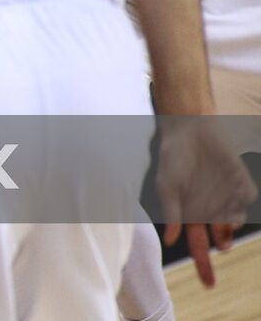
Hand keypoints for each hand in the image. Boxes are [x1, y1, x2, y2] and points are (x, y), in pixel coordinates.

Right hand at [156, 117, 256, 286]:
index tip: (209, 284)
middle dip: (224, 243)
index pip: (198, 244)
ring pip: (236, 218)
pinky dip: (242, 197)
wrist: (189, 129)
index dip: (203, 264)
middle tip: (224, 246)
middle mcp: (211, 208)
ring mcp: (226, 195)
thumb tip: (169, 239)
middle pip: (221, 236)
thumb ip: (170, 212)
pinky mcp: (239, 180)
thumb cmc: (173, 158)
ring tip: (224, 213)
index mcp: (191, 213)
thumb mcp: (166, 186)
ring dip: (231, 220)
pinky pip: (246, 196)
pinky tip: (233, 189)